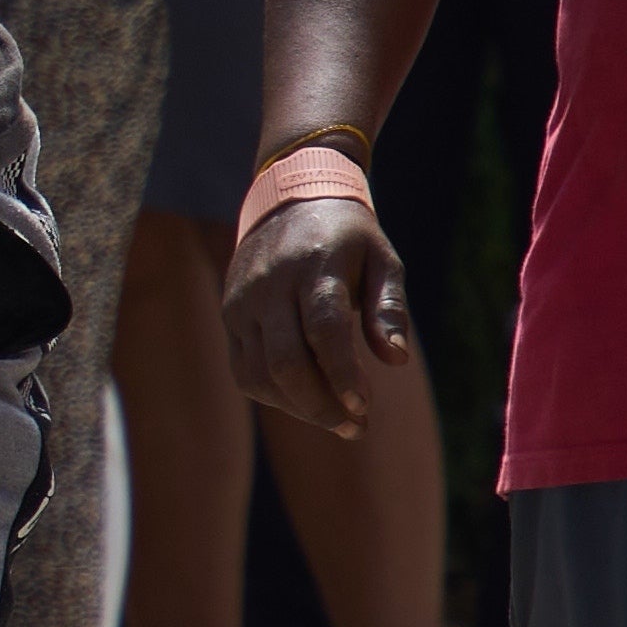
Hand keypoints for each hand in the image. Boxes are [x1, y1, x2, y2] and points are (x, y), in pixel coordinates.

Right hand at [225, 189, 415, 436]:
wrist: (289, 199)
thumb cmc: (347, 237)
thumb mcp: (383, 259)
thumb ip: (389, 308)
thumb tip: (395, 360)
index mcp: (315, 264)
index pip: (323, 329)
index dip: (342, 374)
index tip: (363, 408)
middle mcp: (272, 283)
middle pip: (286, 361)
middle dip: (321, 405)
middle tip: (355, 427)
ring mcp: (244, 301)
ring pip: (260, 373)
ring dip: (299, 408)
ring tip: (336, 419)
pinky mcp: (230, 314)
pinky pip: (245, 370)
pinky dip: (274, 396)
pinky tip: (304, 401)